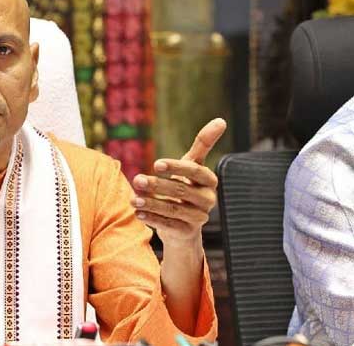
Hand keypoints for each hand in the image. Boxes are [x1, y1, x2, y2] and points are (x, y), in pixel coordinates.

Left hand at [131, 118, 226, 244]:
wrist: (185, 222)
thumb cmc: (186, 185)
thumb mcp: (192, 165)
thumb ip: (203, 144)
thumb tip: (221, 120)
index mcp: (209, 181)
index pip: (195, 171)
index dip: (177, 167)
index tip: (156, 163)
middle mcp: (208, 199)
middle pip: (181, 190)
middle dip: (157, 185)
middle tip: (136, 179)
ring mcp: (199, 217)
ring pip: (174, 209)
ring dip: (151, 203)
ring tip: (133, 199)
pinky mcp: (188, 232)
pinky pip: (169, 226)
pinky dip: (153, 219)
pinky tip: (138, 213)